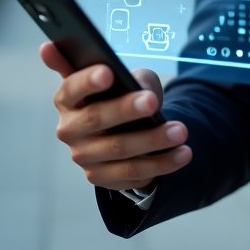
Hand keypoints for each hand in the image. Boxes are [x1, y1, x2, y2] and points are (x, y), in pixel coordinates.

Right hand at [39, 42, 192, 191]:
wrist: (126, 127)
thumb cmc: (123, 94)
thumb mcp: (126, 78)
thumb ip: (129, 77)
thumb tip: (139, 85)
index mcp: (68, 99)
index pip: (71, 89)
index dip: (87, 80)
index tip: (108, 72)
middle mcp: (69, 129)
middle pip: (95, 118)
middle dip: (126, 109)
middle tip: (152, 101)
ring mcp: (84, 157)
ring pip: (118, 149)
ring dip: (152, 141)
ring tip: (180, 131)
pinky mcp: (101, 177)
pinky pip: (132, 174)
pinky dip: (160, 164)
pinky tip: (181, 154)